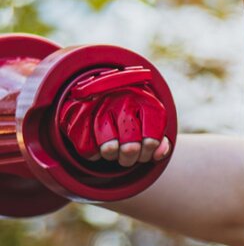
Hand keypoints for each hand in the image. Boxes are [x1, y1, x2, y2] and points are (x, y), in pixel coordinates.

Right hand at [58, 68, 172, 166]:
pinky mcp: (82, 114)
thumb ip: (160, 141)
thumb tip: (159, 153)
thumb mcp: (152, 123)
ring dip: (112, 156)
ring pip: (109, 149)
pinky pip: (88, 150)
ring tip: (114, 149)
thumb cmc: (135, 113)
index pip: (151, 140)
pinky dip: (93, 153)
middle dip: (131, 157)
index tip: (145, 146)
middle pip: (130, 148)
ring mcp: (102, 107)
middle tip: (129, 152)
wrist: (106, 88)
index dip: (148, 150)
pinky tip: (98, 143)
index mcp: (147, 103)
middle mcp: (125, 102)